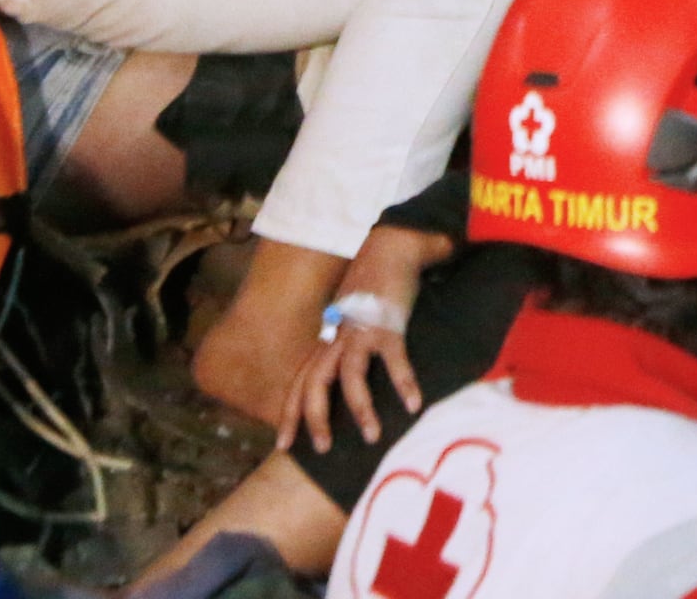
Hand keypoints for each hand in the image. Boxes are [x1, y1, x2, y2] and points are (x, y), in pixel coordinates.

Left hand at [279, 231, 436, 455]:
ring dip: (360, 410)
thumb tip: (347, 379)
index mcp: (327, 340)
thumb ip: (344, 345)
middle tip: (322, 450)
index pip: (301, 382)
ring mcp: (360, 332)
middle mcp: (337, 338)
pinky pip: (394, 360)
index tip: (283, 445)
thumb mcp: (350, 319)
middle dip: (314, 419)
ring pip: (350, 377)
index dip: (290, 414)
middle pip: (315, 384)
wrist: (389, 247)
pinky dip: (403, 383)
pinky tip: (413, 405)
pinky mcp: (387, 326)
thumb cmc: (371, 287)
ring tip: (373, 437)